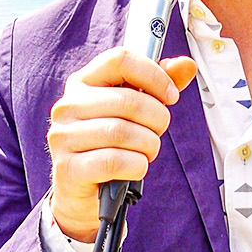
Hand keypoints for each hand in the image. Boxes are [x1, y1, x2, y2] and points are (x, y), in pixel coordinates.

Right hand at [46, 47, 196, 242]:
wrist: (81, 192)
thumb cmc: (110, 144)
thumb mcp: (133, 111)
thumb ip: (158, 86)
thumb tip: (187, 65)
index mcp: (83, 82)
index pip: (120, 59)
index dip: (153, 75)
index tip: (170, 95)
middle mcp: (67, 105)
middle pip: (128, 100)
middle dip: (157, 118)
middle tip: (158, 131)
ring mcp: (63, 136)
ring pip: (122, 132)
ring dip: (148, 145)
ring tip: (147, 151)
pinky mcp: (68, 168)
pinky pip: (114, 161)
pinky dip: (136, 165)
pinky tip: (137, 167)